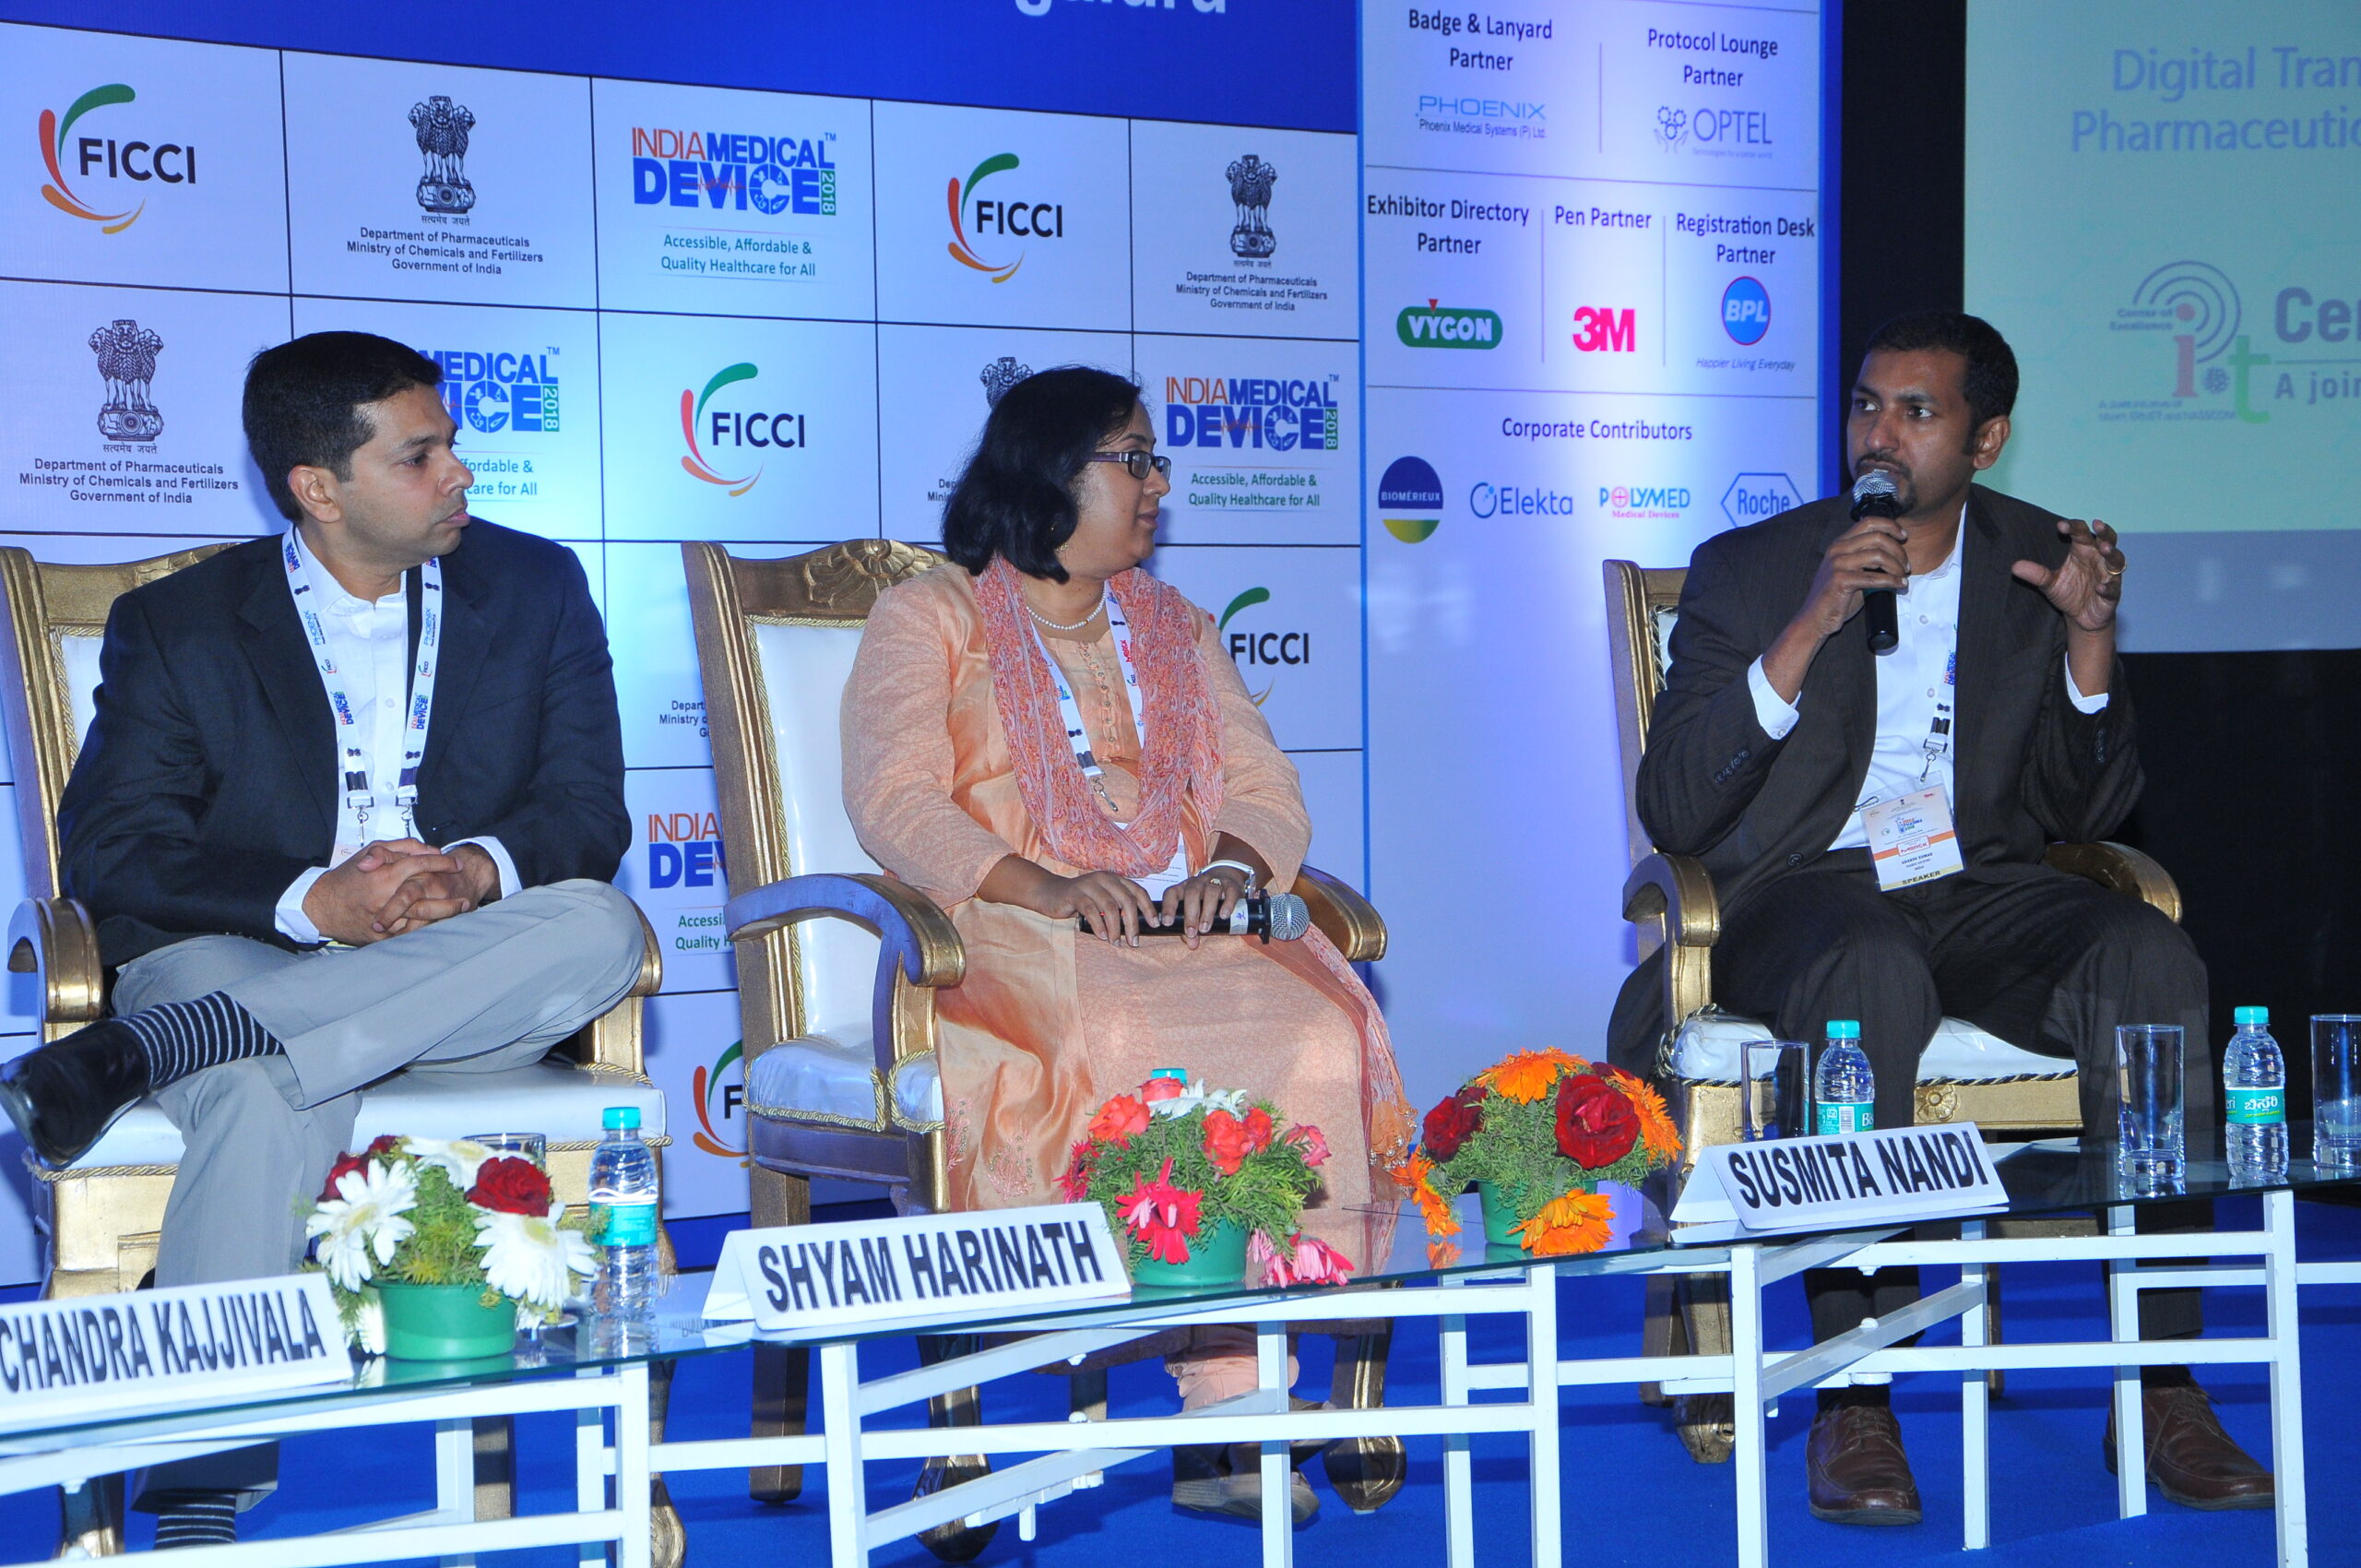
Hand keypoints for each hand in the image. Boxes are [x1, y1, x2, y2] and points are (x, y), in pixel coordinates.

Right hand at [303, 840, 470, 945]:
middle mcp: (386, 896)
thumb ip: (402, 847)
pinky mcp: (381, 937)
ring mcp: (384, 918)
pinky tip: (441, 925)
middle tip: (466, 895)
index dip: (442, 862)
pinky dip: (426, 929)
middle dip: (450, 894)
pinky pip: (409, 934)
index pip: (421, 864)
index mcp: (384, 874)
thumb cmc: (348, 877)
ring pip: (422, 917)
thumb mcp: (370, 851)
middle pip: (427, 895)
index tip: (457, 863)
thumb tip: (430, 850)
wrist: (322, 906)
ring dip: (445, 914)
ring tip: (461, 909)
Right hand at [1045, 871, 1158, 945]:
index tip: (1155, 925)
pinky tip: (1102, 937)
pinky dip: (1099, 926)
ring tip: (1116, 943)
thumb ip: (1117, 907)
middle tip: (1133, 942)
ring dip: (1115, 928)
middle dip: (1132, 924)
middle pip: (1126, 900)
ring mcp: (1089, 885)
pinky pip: (1091, 911)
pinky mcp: (1075, 894)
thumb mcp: (1102, 900)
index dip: (1148, 908)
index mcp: (1115, 879)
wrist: (1050, 894)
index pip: (1138, 891)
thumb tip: (1137, 927)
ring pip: (1110, 907)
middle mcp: (1104, 878)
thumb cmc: (1080, 901)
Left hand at [1157, 866, 1250, 949]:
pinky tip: (1224, 916)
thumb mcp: (1196, 910)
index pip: (1172, 893)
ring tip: (1205, 928)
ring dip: (1207, 911)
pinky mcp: (1231, 885)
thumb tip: (1192, 944)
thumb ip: (1191, 927)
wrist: (1227, 878)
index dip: (1168, 907)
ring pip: (1210, 892)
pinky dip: (1227, 905)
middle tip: (1191, 932)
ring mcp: (1215, 882)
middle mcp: (1197, 883)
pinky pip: (1229, 892)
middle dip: (1190, 914)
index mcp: (1183, 888)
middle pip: (1192, 893)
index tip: (1167, 923)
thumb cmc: (1205, 899)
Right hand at [1793, 516, 1909, 641]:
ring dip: (1897, 566)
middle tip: (1906, 565)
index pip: (1868, 522)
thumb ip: (1868, 560)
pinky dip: (1891, 581)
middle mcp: (1837, 549)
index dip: (1890, 526)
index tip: (1903, 536)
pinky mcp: (1840, 580)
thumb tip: (1897, 556)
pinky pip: (1874, 577)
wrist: (1815, 618)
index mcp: (1840, 543)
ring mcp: (1837, 563)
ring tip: (1903, 576)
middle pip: (1877, 537)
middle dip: (1898, 550)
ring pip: (1878, 555)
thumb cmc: (1836, 597)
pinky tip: (1899, 585)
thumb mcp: (1851, 571)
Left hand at [2011, 517, 2123, 632]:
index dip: (2074, 527)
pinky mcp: (2112, 594)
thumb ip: (2036, 574)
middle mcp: (2098, 560)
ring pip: (2116, 560)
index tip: (2061, 526)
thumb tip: (2014, 566)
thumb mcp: (2049, 583)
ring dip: (2111, 554)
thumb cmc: (2068, 593)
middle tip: (2097, 524)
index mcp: (2083, 551)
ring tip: (2104, 548)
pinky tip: (2100, 586)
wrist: (2081, 618)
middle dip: (2104, 532)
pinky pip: (2113, 588)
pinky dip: (2108, 587)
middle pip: (2107, 540)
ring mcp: (2108, 575)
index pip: (2081, 534)